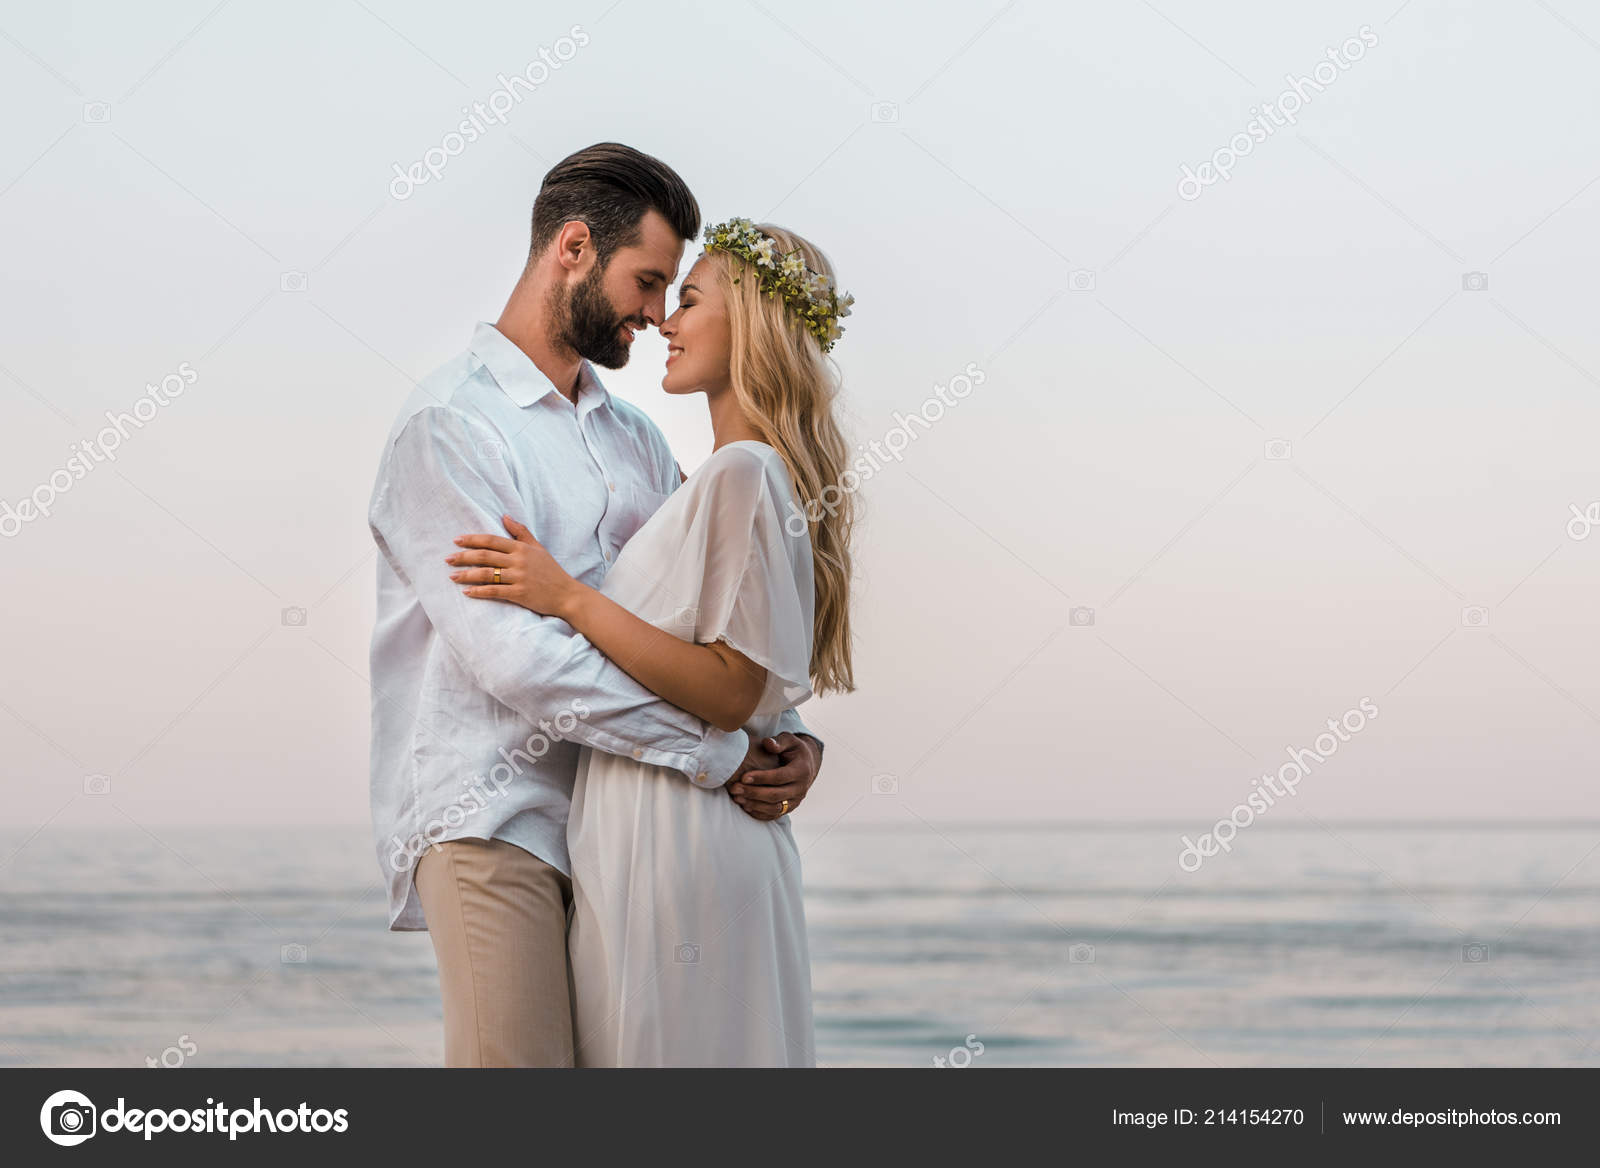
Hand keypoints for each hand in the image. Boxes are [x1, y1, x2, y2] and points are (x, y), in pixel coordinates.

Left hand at [448, 515, 582, 618]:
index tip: (456, 540)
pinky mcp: (520, 594)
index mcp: (521, 548)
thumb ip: (521, 532)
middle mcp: (519, 561)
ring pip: (486, 574)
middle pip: (485, 556)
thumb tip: (505, 516)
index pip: (491, 540)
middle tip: (447, 559)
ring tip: (452, 576)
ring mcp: (519, 577)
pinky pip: (494, 591)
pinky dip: (479, 591)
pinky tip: (467, 592)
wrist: (566, 594)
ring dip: (466, 575)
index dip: (472, 540)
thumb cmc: (551, 571)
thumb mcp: (538, 547)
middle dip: (463, 557)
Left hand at [727, 732, 820, 821]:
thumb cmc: (793, 749)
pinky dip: (758, 813)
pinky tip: (744, 805)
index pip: (780, 777)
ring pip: (774, 808)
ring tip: (737, 797)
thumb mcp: (789, 741)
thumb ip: (779, 742)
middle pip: (776, 795)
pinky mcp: (790, 809)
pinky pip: (773, 815)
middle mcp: (801, 788)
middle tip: (735, 788)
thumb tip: (768, 743)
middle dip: (754, 793)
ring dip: (754, 804)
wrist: (807, 764)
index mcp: (801, 770)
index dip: (762, 778)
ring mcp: (796, 801)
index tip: (744, 777)